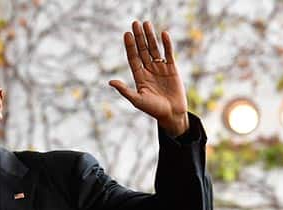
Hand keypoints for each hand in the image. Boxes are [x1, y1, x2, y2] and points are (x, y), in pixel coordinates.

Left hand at [109, 21, 188, 136]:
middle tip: (135, 23)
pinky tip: (163, 34)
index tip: (126, 34)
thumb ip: (124, 90)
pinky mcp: (172, 69)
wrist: (171, 114)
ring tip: (146, 23)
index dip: (130, 46)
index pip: (133, 57)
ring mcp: (160, 68)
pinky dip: (167, 44)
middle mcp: (148, 70)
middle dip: (139, 37)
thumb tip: (110, 82)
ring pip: (154, 49)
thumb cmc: (153, 110)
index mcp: (139, 77)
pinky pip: (169, 53)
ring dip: (150, 36)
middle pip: (143, 50)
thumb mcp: (137, 100)